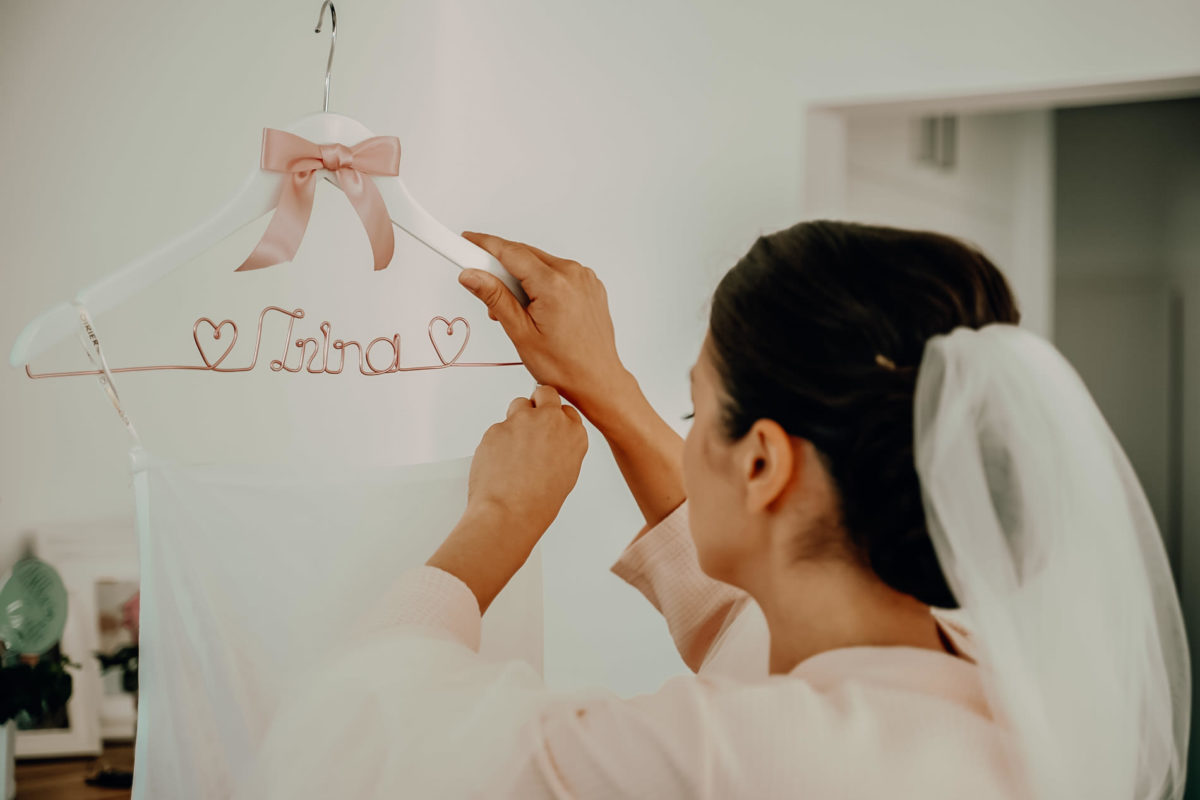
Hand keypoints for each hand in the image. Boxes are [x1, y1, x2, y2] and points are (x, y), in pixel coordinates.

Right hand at [458, 232, 633, 424]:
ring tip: (515, 310)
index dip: (483, 244)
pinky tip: (534, 307)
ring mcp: (585, 278)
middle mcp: (573, 274)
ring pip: (541, 263)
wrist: (598, 381)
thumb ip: (495, 298)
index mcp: (554, 285)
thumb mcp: (520, 333)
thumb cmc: (564, 367)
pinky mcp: (590, 285)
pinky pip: (558, 272)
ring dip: (521, 276)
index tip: (465, 240)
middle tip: (482, 283)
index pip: (510, 252)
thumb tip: (471, 275)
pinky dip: (541, 281)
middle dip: (500, 266)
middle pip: (525, 254)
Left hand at [466, 384, 587, 537]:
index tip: (549, 429)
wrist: (509, 512)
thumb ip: (562, 448)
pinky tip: (499, 462)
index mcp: (574, 433)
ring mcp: (522, 420)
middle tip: (531, 424)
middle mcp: (550, 420)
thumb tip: (550, 443)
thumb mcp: (566, 474)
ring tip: (514, 449)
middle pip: (545, 393)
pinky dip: (498, 440)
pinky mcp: (497, 427)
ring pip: (518, 405)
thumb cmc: (538, 502)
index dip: (555, 419)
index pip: (567, 411)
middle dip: (538, 403)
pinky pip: (498, 427)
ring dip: (516, 419)